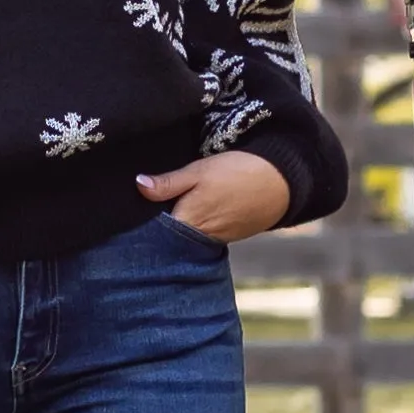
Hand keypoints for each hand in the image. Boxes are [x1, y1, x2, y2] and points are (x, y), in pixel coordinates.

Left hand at [139, 151, 292, 245]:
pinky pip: (201, 238)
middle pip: (167, 238)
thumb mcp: (199, 171)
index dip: (141, 221)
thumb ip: (168, 182)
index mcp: (187, 223)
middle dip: (155, 227)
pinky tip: (192, 214)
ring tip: (167, 211)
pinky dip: (193, 229)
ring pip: (184, 239)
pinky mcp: (226, 238)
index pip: (152, 231)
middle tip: (146, 209)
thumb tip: (138, 185)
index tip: (131, 209)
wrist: (281, 182)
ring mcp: (214, 241)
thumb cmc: (238, 173)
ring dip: (175, 228)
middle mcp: (199, 240)